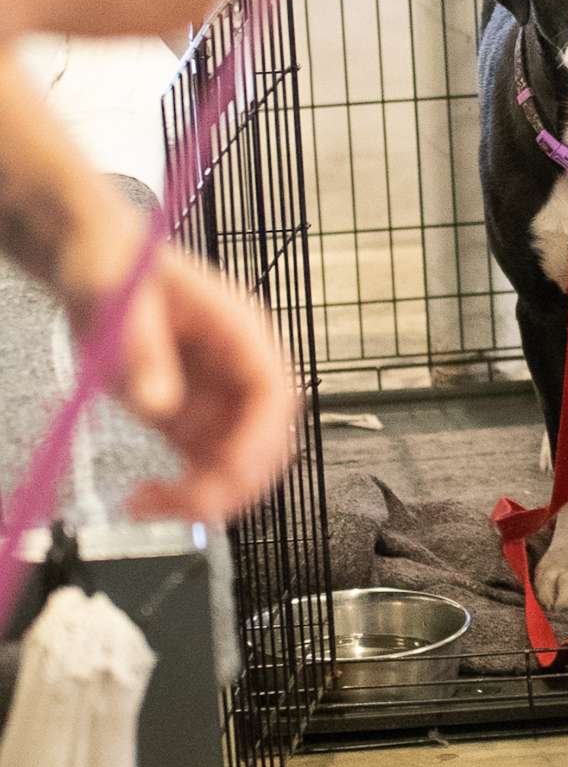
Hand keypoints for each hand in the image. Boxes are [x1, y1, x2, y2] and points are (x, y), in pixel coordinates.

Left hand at [60, 205, 300, 524]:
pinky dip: (180, 494)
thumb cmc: (115, 262)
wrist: (93, 263)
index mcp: (239, 330)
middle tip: (179, 504)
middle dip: (233, 481)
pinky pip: (204, 470)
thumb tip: (159, 404)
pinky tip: (144, 496)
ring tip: (146, 504)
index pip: (274, 392)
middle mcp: (238, 370)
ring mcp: (217, 399)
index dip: (260, 439)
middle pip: (267, 440)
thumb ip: (142, 347)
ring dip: (205, 497)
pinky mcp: (190, 421)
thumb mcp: (121, 298)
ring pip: (239, 466)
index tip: (225, 473)